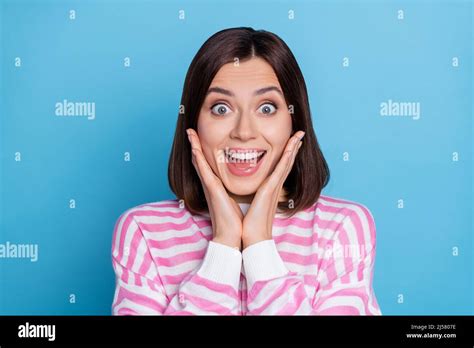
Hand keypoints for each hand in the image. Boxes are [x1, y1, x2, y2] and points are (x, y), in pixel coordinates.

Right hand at [186, 128, 243, 249]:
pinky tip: (194, 147)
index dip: (202, 150)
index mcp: (216, 186)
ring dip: (193, 145)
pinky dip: (198, 157)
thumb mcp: (234, 200)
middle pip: (199, 160)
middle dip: (194, 144)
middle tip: (190, 130)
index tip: (199, 137)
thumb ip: (233, 191)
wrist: (232, 235)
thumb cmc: (235, 220)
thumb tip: (238, 185)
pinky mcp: (211, 189)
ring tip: (190, 132)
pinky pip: (203, 170)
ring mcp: (209, 186)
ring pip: (198, 161)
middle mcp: (210, 184)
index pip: (207, 164)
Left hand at [241, 131, 304, 248]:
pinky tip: (291, 147)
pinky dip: (287, 157)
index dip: (286, 155)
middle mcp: (275, 187)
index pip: (279, 168)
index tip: (290, 144)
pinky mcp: (271, 189)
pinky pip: (281, 169)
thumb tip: (249, 190)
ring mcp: (274, 187)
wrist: (252, 237)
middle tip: (299, 135)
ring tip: (299, 135)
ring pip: (286, 163)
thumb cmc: (249, 224)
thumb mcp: (251, 204)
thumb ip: (252, 195)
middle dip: (293, 148)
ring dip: (293, 148)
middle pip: (286, 163)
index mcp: (269, 190)